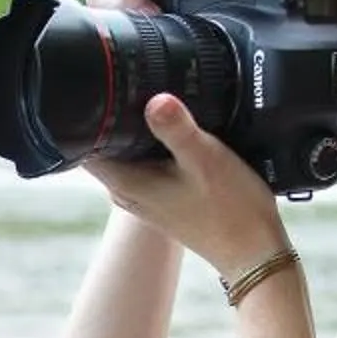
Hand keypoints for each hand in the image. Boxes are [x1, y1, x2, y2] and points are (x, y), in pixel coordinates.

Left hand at [81, 95, 292, 282]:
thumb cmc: (230, 209)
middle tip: (142, 86)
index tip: (110, 89)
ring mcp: (142, 196)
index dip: (92, 113)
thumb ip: (176, 127)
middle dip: (117, 115)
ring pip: (126, 151)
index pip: (83, 143)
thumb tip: (155, 99)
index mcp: (125, 182)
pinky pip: (146, 162)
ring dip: (138, 129)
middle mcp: (126, 192)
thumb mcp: (204, 158)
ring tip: (163, 106)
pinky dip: (155, 145)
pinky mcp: (160, 197)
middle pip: (104, 143)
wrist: (253, 250)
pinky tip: (177, 132)